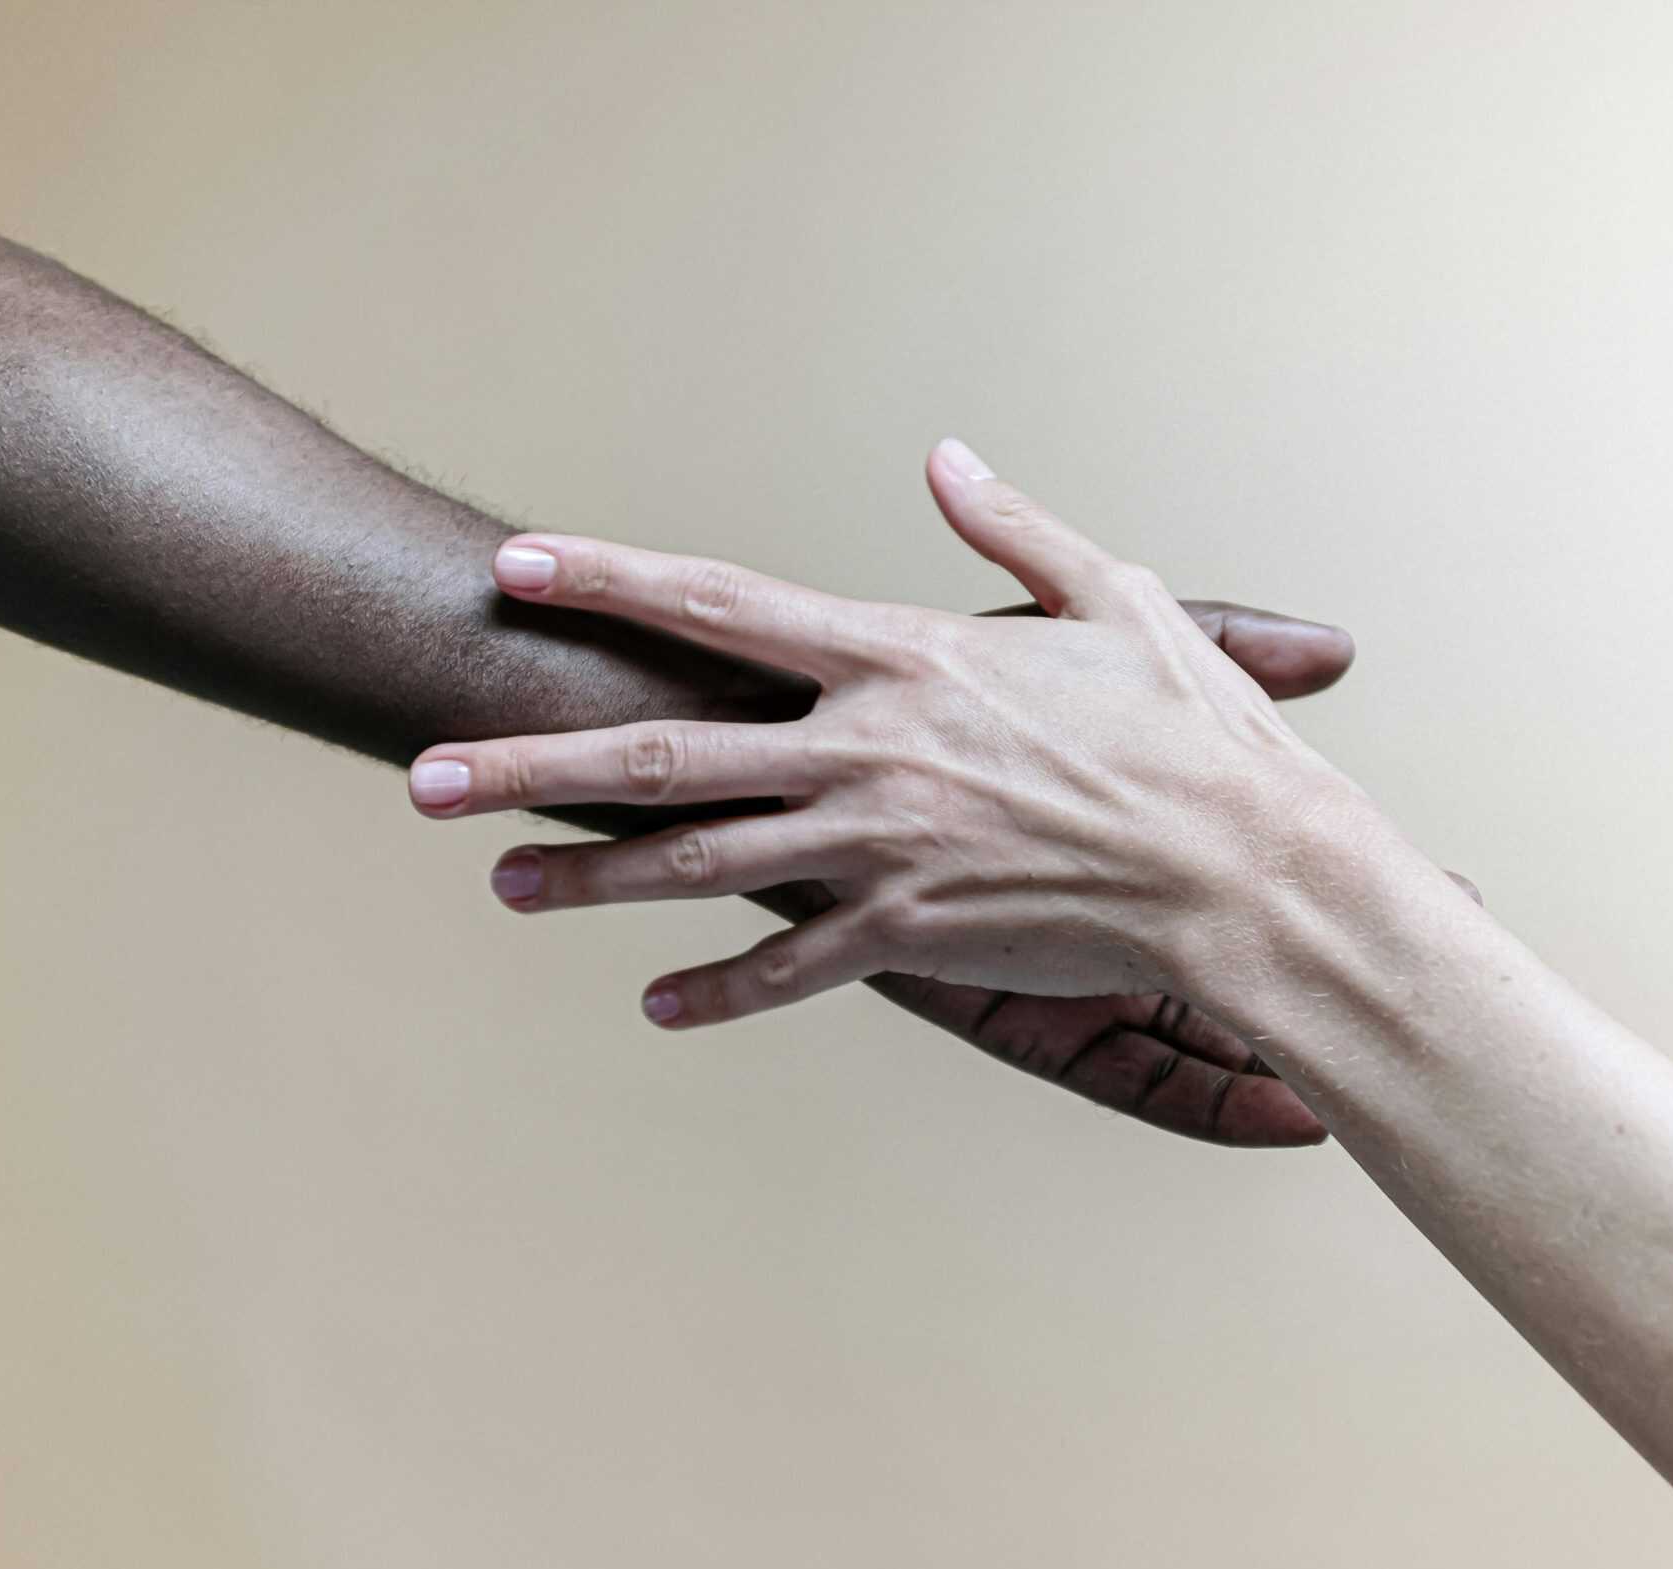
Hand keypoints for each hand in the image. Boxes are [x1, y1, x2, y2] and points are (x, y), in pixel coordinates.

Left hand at [412, 442, 1435, 1138]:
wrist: (1249, 874)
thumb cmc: (1195, 736)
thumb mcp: (1116, 596)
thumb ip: (1011, 529)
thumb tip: (943, 457)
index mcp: (903, 655)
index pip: (718, 605)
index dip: (605, 580)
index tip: (511, 566)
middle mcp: (865, 747)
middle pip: (659, 751)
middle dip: (529, 762)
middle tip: (424, 776)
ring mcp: (879, 847)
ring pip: (697, 866)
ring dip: (588, 877)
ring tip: (498, 883)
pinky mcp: (911, 936)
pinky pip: (792, 969)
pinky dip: (723, 991)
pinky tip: (654, 1007)